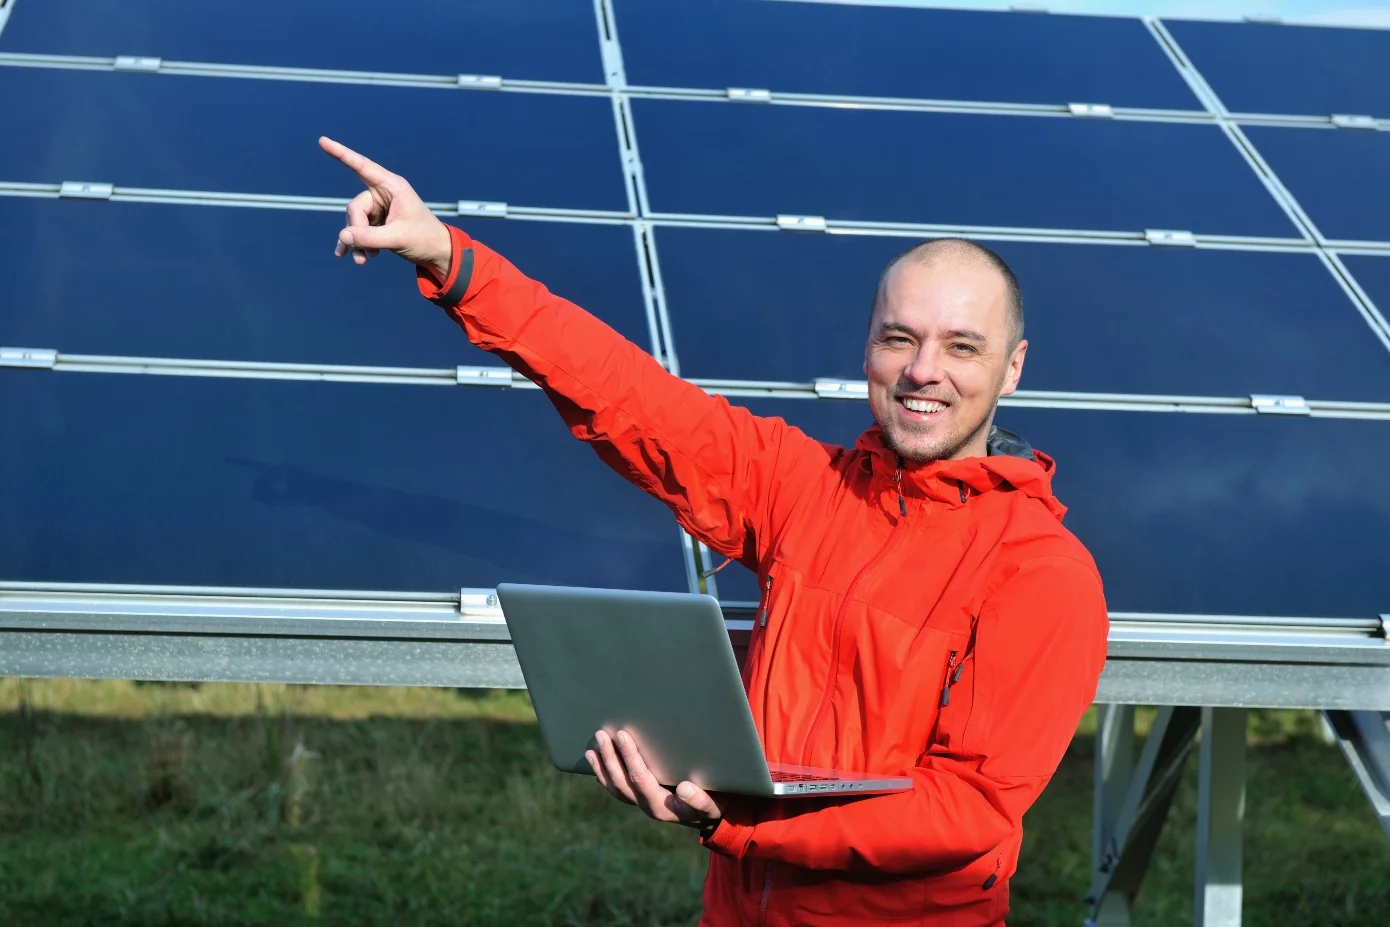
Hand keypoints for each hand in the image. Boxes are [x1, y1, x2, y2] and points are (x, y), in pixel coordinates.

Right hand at [318, 136, 453, 279]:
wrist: (436, 253)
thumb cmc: (424, 239)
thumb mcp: (398, 238)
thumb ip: (369, 238)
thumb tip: (343, 236)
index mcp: (392, 187)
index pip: (362, 166)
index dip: (341, 153)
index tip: (322, 140)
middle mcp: (383, 193)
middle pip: (355, 208)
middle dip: (357, 231)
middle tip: (364, 253)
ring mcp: (379, 208)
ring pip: (354, 221)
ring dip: (356, 242)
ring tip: (362, 261)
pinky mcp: (376, 222)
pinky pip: (357, 229)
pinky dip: (355, 243)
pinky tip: (349, 256)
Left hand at [586, 730, 722, 835]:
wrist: (711, 818)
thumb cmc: (714, 805)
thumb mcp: (712, 805)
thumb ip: (700, 800)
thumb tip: (684, 788)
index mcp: (662, 806)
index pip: (640, 780)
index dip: (630, 758)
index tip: (623, 736)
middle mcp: (647, 807)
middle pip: (621, 784)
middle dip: (610, 758)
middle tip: (601, 734)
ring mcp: (641, 803)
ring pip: (615, 788)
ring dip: (602, 767)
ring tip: (592, 748)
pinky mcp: (640, 798)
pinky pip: (617, 789)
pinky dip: (604, 774)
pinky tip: (597, 761)